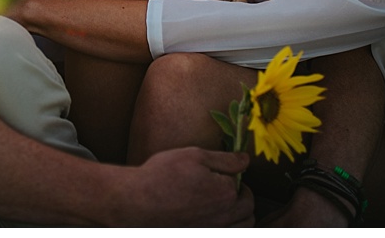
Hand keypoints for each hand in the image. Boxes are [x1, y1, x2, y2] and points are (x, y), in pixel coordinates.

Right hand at [112, 147, 253, 226]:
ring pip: (244, 225)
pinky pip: (228, 233)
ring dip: (241, 213)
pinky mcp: (202, 235)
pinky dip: (229, 225)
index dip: (230, 174)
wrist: (136, 202)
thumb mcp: (193, 156)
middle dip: (242, 194)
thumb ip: (224, 159)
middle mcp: (225, 215)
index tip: (217, 171)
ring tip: (224, 203)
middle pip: (248, 206)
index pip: (241, 182)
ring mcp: (213, 229)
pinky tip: (214, 216)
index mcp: (226, 192)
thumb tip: (246, 160)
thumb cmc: (162, 176)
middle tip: (226, 186)